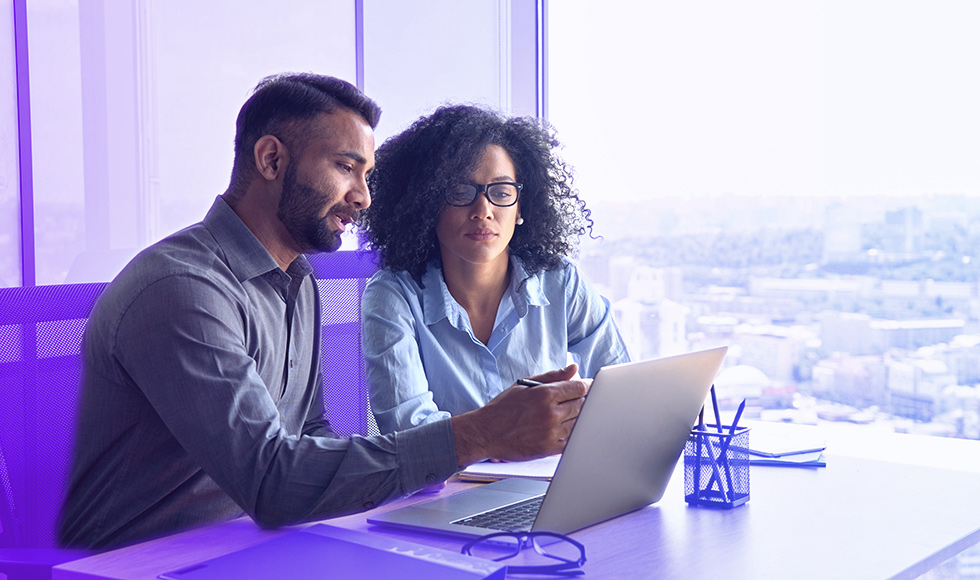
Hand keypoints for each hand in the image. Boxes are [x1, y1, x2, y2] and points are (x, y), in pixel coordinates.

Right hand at [451, 364, 588, 466]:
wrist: (485, 433)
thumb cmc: (503, 408)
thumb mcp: (525, 385)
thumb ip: (552, 376)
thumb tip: (574, 367)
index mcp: (545, 394)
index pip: (579, 388)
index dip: (587, 386)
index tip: (588, 387)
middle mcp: (550, 413)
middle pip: (583, 405)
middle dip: (585, 401)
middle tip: (580, 401)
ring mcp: (551, 432)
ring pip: (580, 423)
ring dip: (580, 418)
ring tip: (571, 415)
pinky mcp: (548, 449)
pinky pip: (572, 441)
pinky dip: (574, 435)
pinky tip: (568, 430)